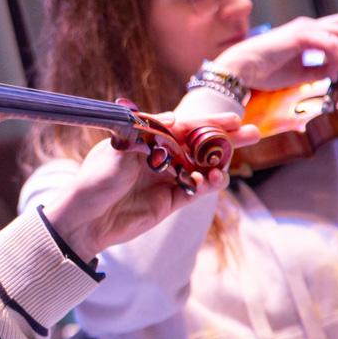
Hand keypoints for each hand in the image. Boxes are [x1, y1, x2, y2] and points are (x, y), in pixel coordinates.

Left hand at [43, 112, 258, 259]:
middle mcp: (159, 157)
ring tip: (224, 166)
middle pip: (199, 145)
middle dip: (226, 139)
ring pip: (202, 168)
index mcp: (146, 139)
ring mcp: (166, 179)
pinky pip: (195, 190)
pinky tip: (211, 182)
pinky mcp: (169, 202)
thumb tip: (174, 118)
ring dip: (218, 165)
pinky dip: (206, 185)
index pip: (183, 126)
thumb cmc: (95, 181)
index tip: (234, 118)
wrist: (84, 220)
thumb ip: (147, 136)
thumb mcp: (118, 152)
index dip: (209, 122)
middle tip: (254, 133)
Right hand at [214, 14, 337, 90]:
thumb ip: (319, 70)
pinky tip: (331, 74)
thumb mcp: (299, 73)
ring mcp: (305, 28)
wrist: (240, 68)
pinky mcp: (301, 36)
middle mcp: (308, 26)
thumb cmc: (261, 71)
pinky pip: (332, 45)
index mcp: (307, 32)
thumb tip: (336, 73)